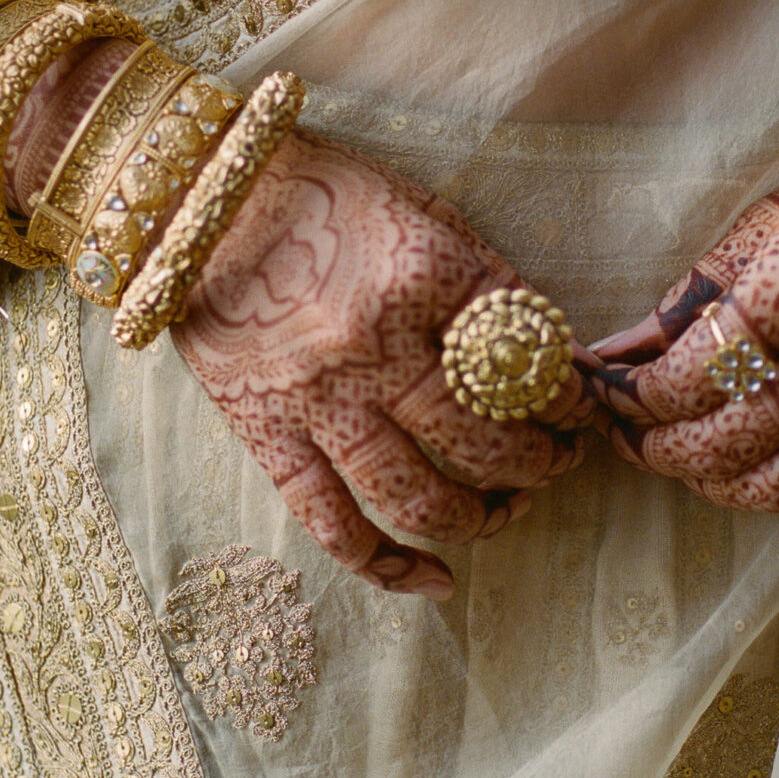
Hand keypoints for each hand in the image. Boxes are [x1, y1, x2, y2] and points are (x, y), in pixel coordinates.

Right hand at [170, 131, 589, 596]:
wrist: (202, 202)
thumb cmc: (326, 198)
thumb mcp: (425, 214)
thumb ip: (489, 289)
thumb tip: (560, 360)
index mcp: (424, 274)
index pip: (526, 361)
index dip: (566, 398)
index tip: (576, 410)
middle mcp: (373, 343)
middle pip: (483, 440)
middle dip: (538, 464)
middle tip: (556, 462)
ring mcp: (315, 397)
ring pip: (417, 497)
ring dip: (479, 518)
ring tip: (507, 508)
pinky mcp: (265, 433)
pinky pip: (331, 523)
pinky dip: (386, 565)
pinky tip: (434, 579)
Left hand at [583, 137, 778, 511]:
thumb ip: (698, 290)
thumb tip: (622, 349)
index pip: (696, 371)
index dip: (636, 398)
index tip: (607, 394)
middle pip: (726, 438)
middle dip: (659, 449)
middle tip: (628, 438)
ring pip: (777, 480)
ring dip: (711, 482)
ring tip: (681, 461)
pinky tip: (750, 474)